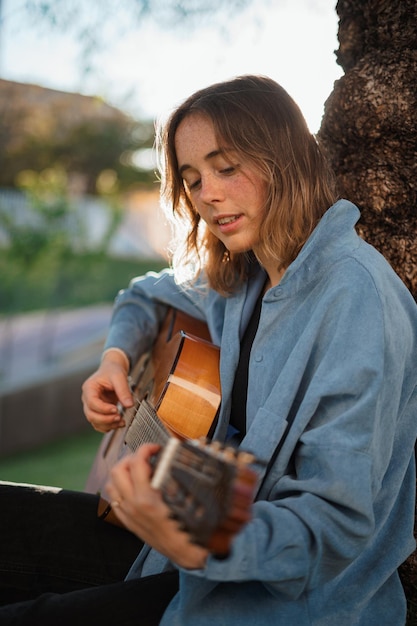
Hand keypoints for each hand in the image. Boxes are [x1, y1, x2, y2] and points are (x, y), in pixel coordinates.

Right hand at [81, 350, 133, 432]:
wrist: (112, 370)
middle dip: (105, 419)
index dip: (103, 408)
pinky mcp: (98, 411)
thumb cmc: (113, 371)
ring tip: (121, 422)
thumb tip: (129, 405)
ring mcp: (91, 406)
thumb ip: (123, 390)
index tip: (116, 409)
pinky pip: (99, 423)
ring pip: (94, 421)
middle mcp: (87, 398)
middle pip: (91, 415)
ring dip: (108, 425)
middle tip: (119, 417)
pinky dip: (108, 426)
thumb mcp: (119, 377)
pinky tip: (119, 423)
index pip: (91, 402)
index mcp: (89, 388)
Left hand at [106, 443, 208, 569]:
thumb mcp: (189, 499)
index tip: (155, 448)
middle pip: (119, 469)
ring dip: (123, 472)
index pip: (137, 462)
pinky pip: (114, 499)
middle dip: (132, 458)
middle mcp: (133, 505)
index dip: (146, 448)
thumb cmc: (189, 528)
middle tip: (146, 457)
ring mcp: (128, 514)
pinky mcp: (128, 521)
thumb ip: (183, 478)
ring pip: (112, 483)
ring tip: (138, 469)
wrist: (185, 553)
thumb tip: (189, 464)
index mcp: (147, 498)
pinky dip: (120, 487)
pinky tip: (133, 486)